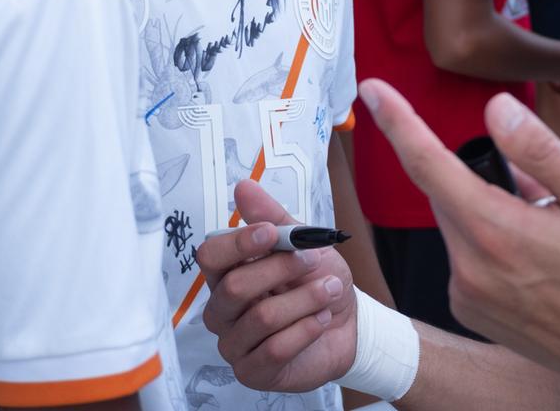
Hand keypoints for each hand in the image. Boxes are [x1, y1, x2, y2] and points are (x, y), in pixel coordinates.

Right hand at [199, 180, 356, 392]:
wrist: (348, 324)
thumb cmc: (316, 280)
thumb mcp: (304, 243)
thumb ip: (273, 219)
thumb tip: (243, 187)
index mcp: (227, 274)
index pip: (211, 257)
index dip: (239, 244)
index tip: (272, 232)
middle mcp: (222, 310)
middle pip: (234, 287)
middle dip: (282, 270)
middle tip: (315, 261)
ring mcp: (233, 344)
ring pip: (261, 318)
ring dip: (305, 300)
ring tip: (330, 291)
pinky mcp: (252, 372)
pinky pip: (275, 349)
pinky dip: (307, 329)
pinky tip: (323, 319)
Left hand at [358, 78, 559, 403]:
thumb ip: (540, 152)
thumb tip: (496, 109)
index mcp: (500, 232)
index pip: (429, 164)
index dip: (398, 121)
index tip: (373, 90)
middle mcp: (471, 267)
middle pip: (448, 193)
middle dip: (482, 177)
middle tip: (542, 194)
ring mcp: (468, 295)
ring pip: (459, 224)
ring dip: (489, 212)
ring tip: (549, 234)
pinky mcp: (471, 312)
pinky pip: (466, 256)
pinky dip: (490, 244)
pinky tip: (537, 262)